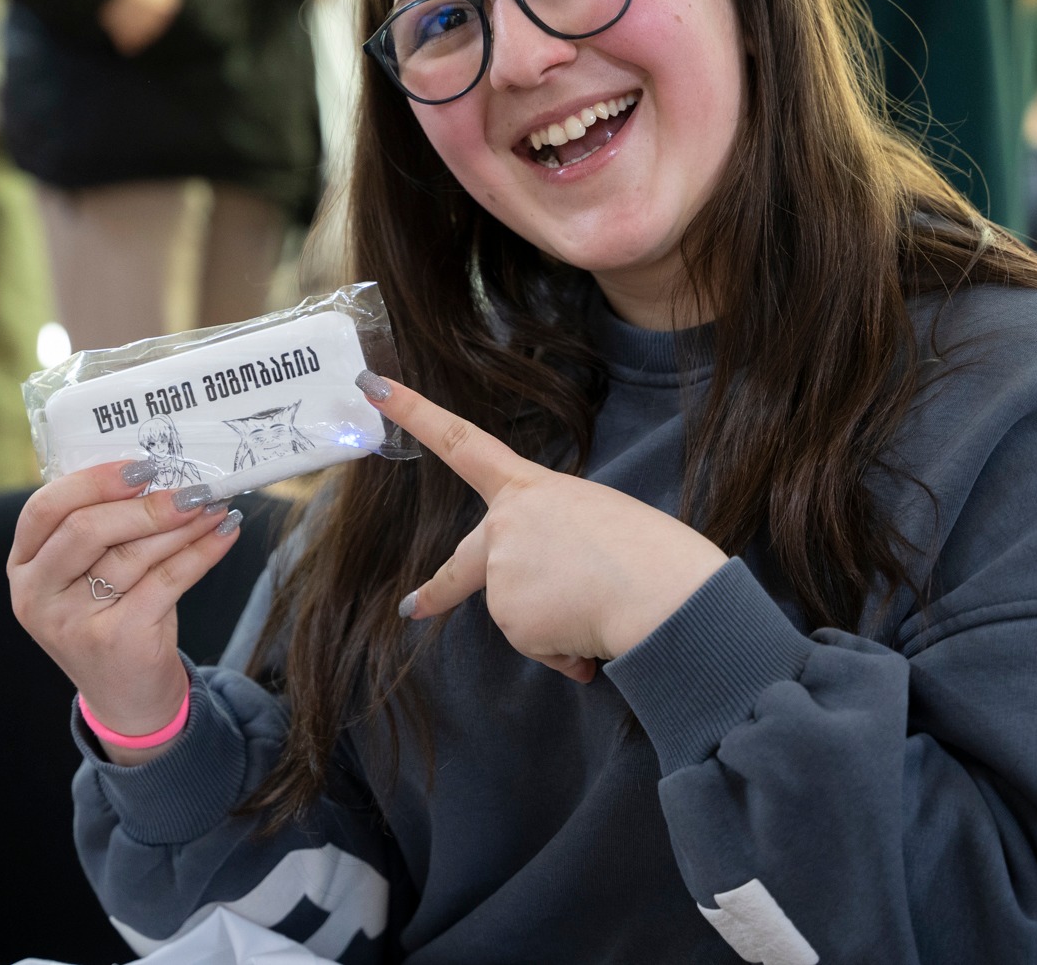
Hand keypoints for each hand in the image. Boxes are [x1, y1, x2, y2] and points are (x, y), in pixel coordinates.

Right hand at [7, 462, 242, 762]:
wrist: (127, 700)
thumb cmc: (112, 619)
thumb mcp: (90, 575)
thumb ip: (105, 528)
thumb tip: (162, 473)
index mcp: (24, 566)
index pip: (44, 509)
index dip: (94, 481)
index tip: (142, 466)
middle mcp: (37, 596)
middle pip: (86, 529)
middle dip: (144, 504)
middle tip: (189, 488)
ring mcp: (73, 623)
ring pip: (133, 554)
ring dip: (182, 523)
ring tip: (215, 504)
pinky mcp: (117, 641)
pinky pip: (167, 581)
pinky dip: (201, 551)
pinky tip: (225, 533)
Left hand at [364, 374, 727, 681]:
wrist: (662, 591)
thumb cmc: (650, 551)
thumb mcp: (596, 519)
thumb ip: (553, 540)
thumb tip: (545, 596)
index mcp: (530, 488)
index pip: (461, 442)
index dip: (414, 412)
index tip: (373, 385)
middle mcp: (504, 526)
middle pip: (463, 564)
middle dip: (438, 591)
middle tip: (411, 607)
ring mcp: (501, 573)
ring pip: (519, 614)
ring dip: (556, 624)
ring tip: (599, 605)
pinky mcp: (510, 619)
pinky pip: (537, 644)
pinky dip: (564, 650)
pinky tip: (590, 633)